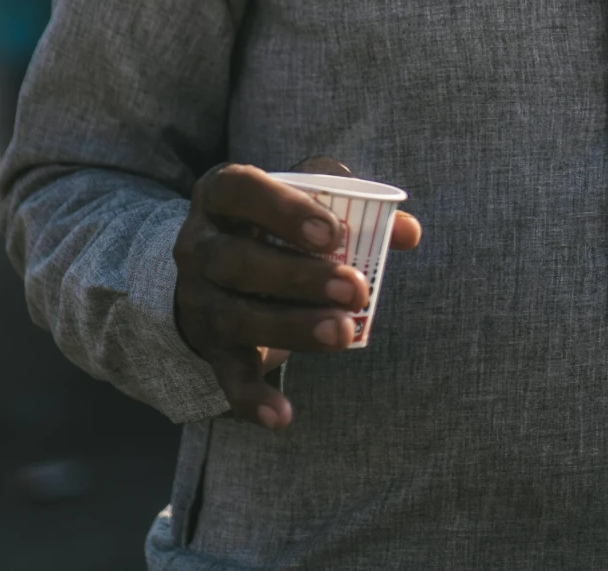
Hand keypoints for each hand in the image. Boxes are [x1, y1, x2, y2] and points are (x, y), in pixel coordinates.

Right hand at [173, 159, 421, 430]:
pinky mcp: (210, 348)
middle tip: (356, 288)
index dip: (284, 211)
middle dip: (299, 277)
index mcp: (221, 192)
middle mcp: (199, 245)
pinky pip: (227, 377)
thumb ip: (354, 204)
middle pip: (238, 260)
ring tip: (344, 333)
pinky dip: (252, 399)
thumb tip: (408, 231)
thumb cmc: (273, 222)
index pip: (241, 190)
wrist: (216, 271)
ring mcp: (200, 299)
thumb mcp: (304, 200)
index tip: (333, 233)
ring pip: (237, 317)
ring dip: (292, 328)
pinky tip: (282, 416)